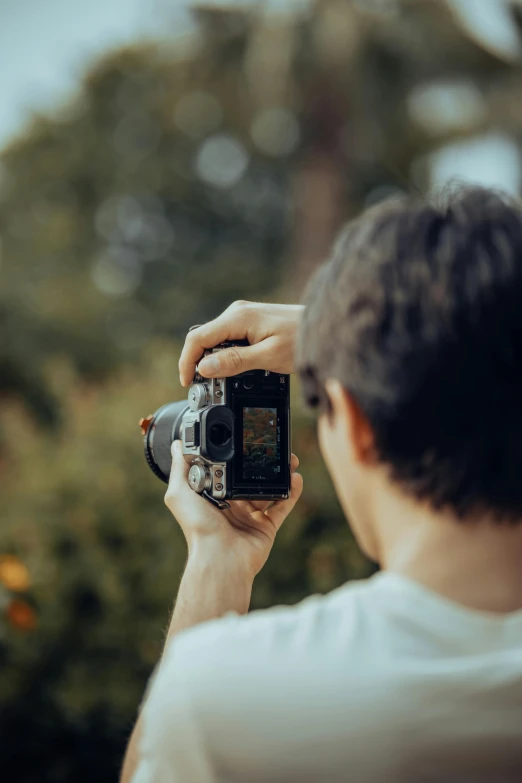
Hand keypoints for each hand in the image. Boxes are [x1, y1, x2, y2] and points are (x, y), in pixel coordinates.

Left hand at [165, 441, 302, 579]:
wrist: (220, 558)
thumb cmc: (198, 528)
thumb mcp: (179, 494)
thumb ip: (179, 468)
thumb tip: (176, 444)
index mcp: (211, 496)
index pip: (225, 470)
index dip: (236, 455)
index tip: (246, 439)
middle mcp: (231, 505)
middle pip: (249, 478)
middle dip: (261, 463)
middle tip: (272, 448)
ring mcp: (249, 517)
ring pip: (268, 490)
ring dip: (279, 474)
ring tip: (290, 459)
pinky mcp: (266, 527)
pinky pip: (282, 506)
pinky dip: (291, 492)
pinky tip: (296, 478)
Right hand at [178, 301, 303, 386]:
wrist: (324, 327)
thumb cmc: (301, 340)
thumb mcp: (268, 356)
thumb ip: (234, 361)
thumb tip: (204, 367)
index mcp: (237, 318)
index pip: (197, 338)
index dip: (187, 362)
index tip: (187, 383)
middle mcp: (236, 313)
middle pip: (203, 339)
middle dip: (198, 363)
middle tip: (205, 388)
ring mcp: (243, 316)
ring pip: (215, 340)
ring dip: (213, 360)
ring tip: (221, 381)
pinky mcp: (250, 322)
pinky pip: (228, 339)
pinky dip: (225, 355)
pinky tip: (235, 369)